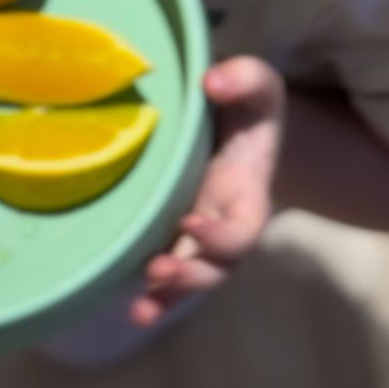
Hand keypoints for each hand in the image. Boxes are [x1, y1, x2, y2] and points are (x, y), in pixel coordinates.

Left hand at [132, 55, 285, 324]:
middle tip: (158, 269)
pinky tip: (132, 309)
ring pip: (191, 276)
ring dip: (168, 293)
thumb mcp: (256, 84)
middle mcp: (225, 220)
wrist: (234, 120)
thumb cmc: (246, 103)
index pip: (246, 226)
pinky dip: (154, 295)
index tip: (192, 222)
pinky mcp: (172, 231)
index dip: (223, 234)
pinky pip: (167, 271)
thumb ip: (243, 77)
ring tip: (139, 309)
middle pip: (217, 265)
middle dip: (191, 274)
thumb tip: (211, 82)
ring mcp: (199, 232)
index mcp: (249, 190)